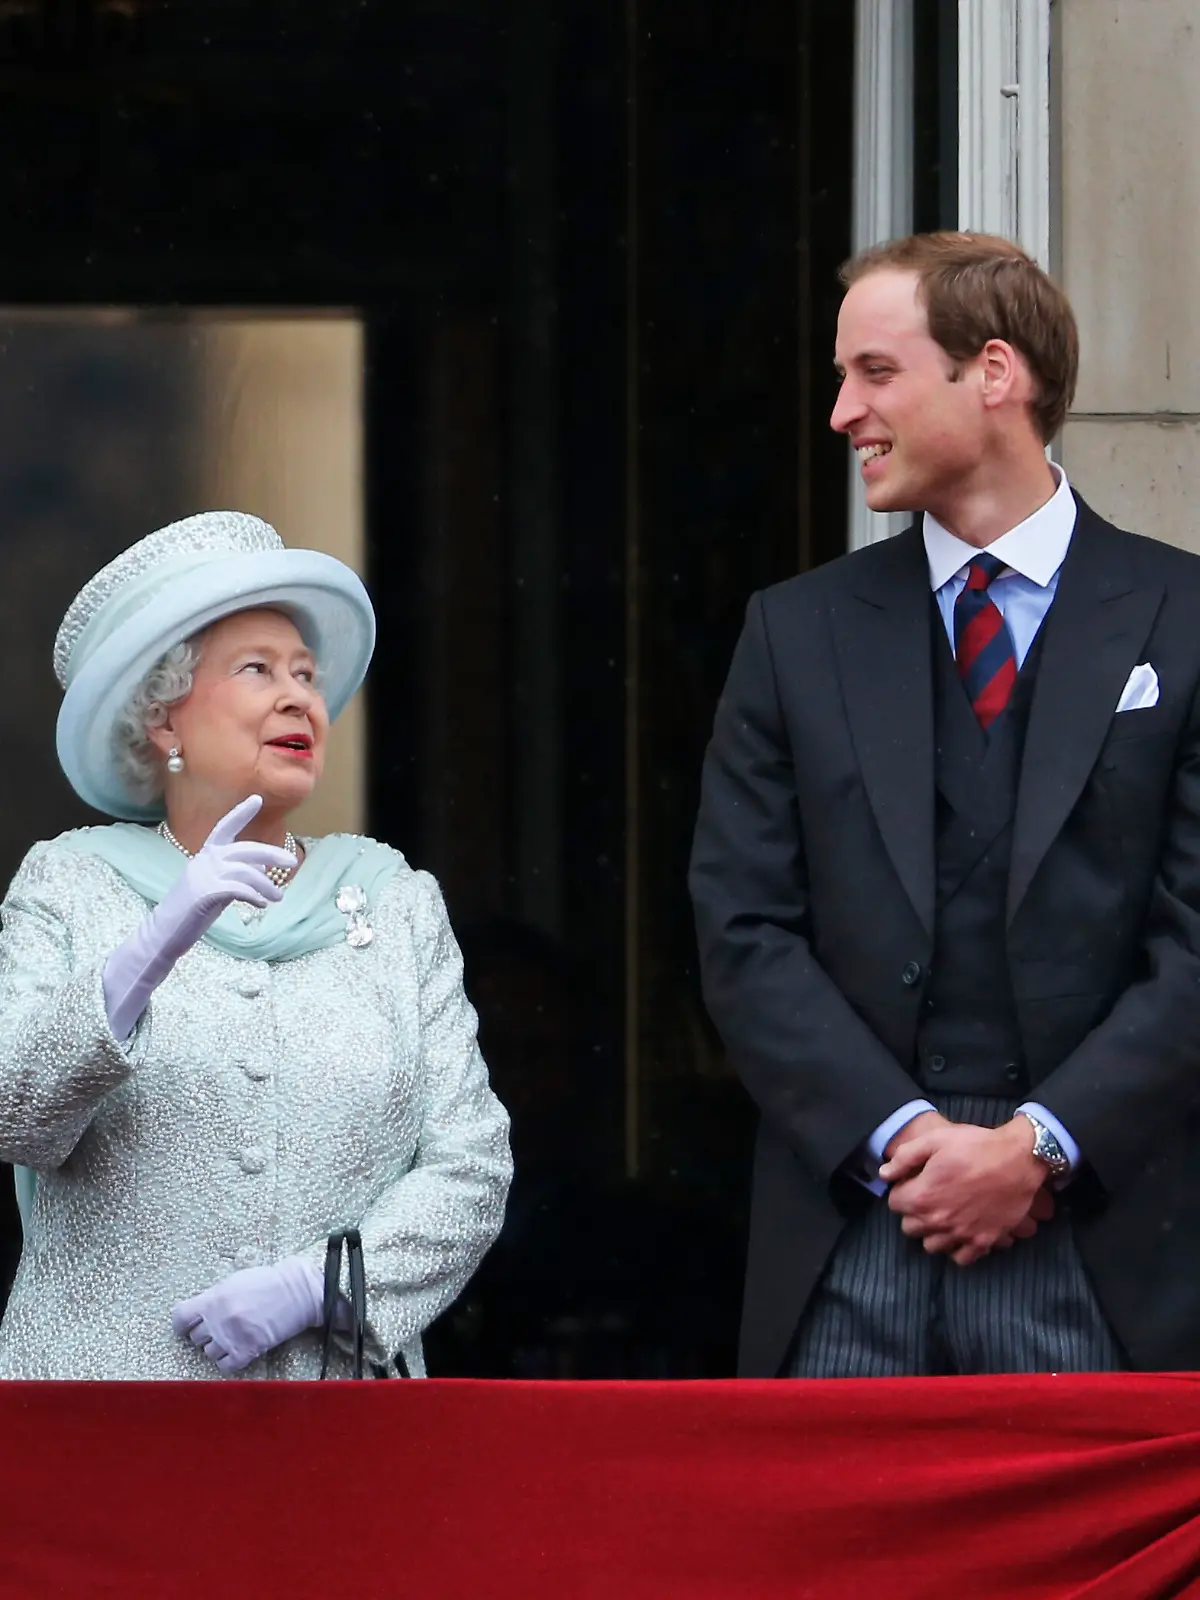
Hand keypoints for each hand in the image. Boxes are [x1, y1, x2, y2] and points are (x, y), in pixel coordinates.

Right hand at [160, 794, 295, 926]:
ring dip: (267, 885)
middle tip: (292, 862)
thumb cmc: (191, 912)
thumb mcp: (216, 888)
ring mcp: (203, 875)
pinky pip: (238, 888)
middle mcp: (203, 860)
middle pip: (244, 849)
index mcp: (204, 856)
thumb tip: (261, 869)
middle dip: (271, 853)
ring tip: (278, 898)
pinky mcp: (204, 893)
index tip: (257, 798)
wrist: (163, 934)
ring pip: (246, 871)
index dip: (240, 813)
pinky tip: (261, 904)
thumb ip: (235, 875)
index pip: (224, 827)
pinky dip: (254, 895)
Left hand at [171, 1257, 323, 1372]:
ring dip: (219, 1346)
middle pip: (195, 1337)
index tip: (188, 1324)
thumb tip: (197, 1313)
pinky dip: (229, 1359)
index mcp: (213, 1299)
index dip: (182, 1323)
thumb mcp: (233, 1282)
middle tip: (221, 1325)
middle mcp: (219, 1320)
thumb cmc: (267, 1282)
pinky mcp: (248, 1350)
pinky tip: (239, 1349)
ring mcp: (232, 1337)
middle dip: (206, 1332)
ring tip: (233, 1336)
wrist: (298, 1291)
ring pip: (209, 1352)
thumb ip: (212, 1298)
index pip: (180, 1318)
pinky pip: (225, 1365)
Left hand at [880, 1118, 1048, 1265]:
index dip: (903, 1190)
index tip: (915, 1182)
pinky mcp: (984, 1241)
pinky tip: (961, 1230)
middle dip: (915, 1212)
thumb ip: (905, 1158)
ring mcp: (962, 1234)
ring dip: (933, 1232)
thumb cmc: (976, 1146)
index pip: (895, 1204)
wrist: (1019, 1159)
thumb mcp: (935, 1140)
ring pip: (932, 1246)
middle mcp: (939, 1221)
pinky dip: (957, 1248)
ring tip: (944, 1214)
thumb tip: (885, 1174)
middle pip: (910, 1228)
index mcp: (922, 1196)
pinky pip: (960, 1258)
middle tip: (929, 1197)